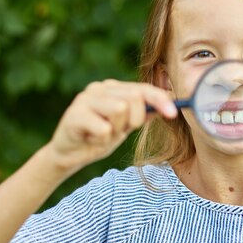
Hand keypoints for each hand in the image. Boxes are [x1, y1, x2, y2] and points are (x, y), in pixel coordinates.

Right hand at [44, 80, 176, 177]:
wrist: (69, 155)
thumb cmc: (98, 137)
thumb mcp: (125, 126)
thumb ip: (144, 114)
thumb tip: (170, 104)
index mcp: (113, 88)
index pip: (142, 88)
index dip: (160, 99)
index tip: (174, 113)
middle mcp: (99, 88)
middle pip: (134, 97)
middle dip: (134, 120)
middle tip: (119, 131)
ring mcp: (85, 99)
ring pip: (120, 109)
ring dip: (116, 130)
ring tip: (103, 134)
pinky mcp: (74, 115)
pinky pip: (104, 128)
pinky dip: (102, 140)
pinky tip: (91, 139)